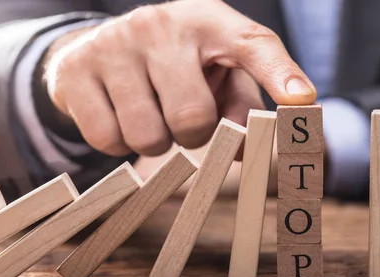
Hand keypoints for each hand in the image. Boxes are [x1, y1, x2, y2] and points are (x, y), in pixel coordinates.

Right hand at [41, 0, 316, 156]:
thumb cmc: (177, 68)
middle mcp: (163, 24)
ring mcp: (115, 43)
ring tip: (149, 114)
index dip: (281, 75)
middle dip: (193, 136)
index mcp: (210, 22)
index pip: (254, 44)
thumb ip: (242, 110)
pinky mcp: (77, 70)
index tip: (302, 102)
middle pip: (194, 119)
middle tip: (184, 121)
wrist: (99, 48)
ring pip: (149, 136)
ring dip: (155, 142)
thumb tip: (249, 150)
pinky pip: (108, 140)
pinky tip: (119, 116)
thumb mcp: (217, 77)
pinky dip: (118, 144)